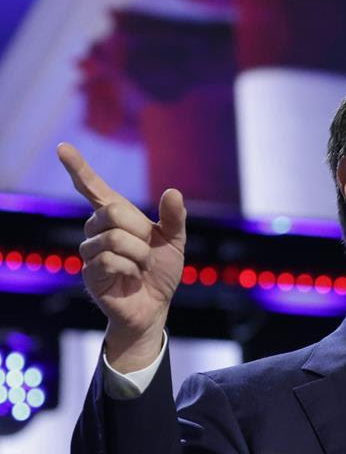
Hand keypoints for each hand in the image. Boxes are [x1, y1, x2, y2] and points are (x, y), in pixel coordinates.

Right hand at [57, 142, 186, 369]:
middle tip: (148, 249)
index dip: (79, 168)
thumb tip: (173, 192)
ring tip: (142, 266)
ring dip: (139, 254)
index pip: (93, 188)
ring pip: (114, 238)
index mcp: (117, 218)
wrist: (156, 306)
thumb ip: (175, 218)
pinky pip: (111, 261)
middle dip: (139, 230)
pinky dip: (131, 269)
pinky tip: (133, 277)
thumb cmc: (161, 271)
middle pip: (111, 211)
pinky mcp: (90, 273)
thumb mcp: (175, 242)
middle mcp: (98, 230)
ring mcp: (91, 252)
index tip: (62, 147)